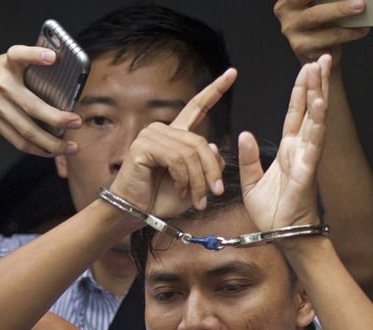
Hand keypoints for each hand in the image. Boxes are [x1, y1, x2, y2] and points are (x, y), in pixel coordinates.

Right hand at [0, 45, 82, 155]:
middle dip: (58, 119)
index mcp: (6, 64)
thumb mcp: (4, 62)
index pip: (19, 55)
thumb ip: (28, 69)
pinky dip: (37, 149)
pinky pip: (18, 141)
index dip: (35, 55)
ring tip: (71, 147)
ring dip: (52, 143)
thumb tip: (63, 82)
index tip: (52, 57)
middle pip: (32, 106)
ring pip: (27, 131)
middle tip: (77, 122)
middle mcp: (1, 86)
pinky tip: (52, 151)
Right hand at [107, 68, 235, 215]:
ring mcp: (151, 135)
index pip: (198, 107)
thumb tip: (213, 146)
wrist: (139, 213)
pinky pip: (177, 159)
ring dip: (199, 180)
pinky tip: (181, 189)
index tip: (232, 73)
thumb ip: (209, 163)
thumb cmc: (164, 198)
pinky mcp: (144, 145)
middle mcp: (163, 129)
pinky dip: (184, 178)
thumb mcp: (196, 182)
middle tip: (215, 193)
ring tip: (198, 199)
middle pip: (202, 142)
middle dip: (212, 171)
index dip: (215, 90)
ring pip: (191, 153)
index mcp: (177, 135)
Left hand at [241, 55, 330, 230]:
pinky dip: (317, 121)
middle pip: (310, 109)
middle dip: (316, 83)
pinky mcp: (307, 170)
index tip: (307, 68)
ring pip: (315, 119)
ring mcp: (307, 158)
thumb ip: (248, 158)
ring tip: (321, 70)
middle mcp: (301, 150)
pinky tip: (319, 102)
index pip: (296, 113)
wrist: (282, 236)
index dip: (301, 90)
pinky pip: (313, 142)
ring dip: (319, 93)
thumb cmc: (272, 213)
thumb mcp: (251, 181)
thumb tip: (244, 134)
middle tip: (322, 58)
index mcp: (289, 150)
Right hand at [274, 0, 370, 63]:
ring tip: (360, 7)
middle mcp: (285, 11)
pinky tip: (361, 29)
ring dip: (341, 11)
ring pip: (317, 16)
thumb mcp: (321, 5)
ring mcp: (291, 29)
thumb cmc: (323, 24)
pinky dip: (348, 33)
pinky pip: (328, 37)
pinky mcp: (301, 46)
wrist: (320, 53)